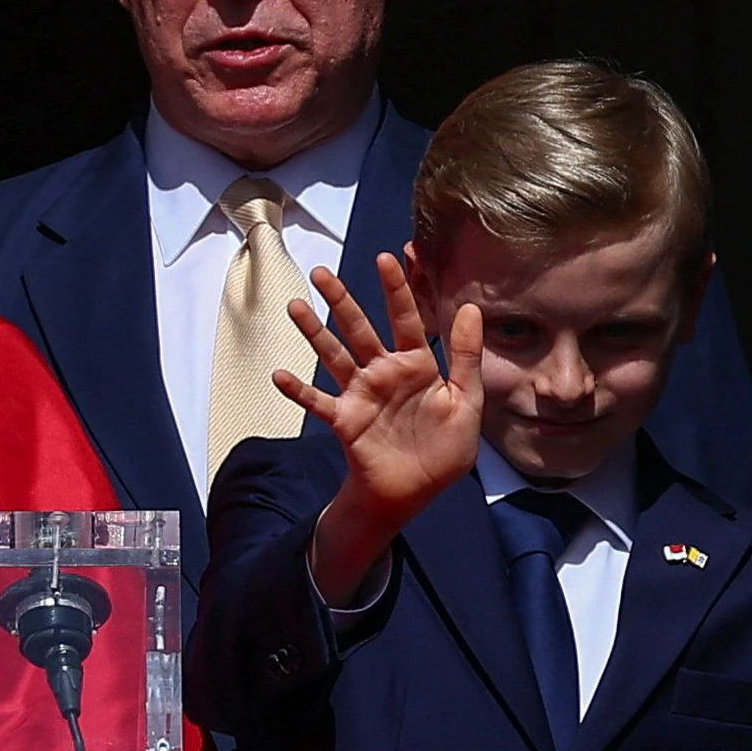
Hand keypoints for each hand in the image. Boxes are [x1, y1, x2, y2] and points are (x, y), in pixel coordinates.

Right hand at [274, 255, 481, 602]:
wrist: (413, 492)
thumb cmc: (443, 449)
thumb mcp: (467, 402)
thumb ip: (465, 357)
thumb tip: (472, 308)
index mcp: (417, 366)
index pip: (407, 319)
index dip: (397, 289)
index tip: (386, 257)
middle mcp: (383, 373)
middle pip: (359, 329)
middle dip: (341, 300)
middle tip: (321, 272)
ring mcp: (360, 394)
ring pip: (333, 355)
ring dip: (314, 332)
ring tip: (295, 306)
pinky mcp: (344, 419)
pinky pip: (317, 402)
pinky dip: (298, 390)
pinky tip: (280, 375)